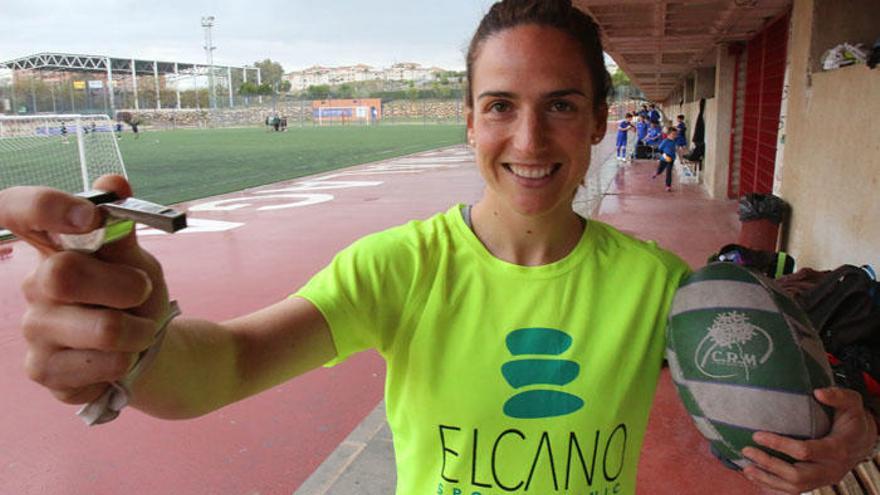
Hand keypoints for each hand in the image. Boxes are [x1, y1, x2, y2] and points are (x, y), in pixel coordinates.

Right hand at [0, 175, 170, 405]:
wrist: (146, 349)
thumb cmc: (135, 297)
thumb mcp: (135, 260)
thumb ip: (122, 229)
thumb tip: (113, 181)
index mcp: (53, 247)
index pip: (14, 211)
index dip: (41, 207)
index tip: (87, 217)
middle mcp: (34, 283)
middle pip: (64, 274)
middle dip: (125, 286)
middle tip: (142, 292)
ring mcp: (34, 328)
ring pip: (102, 328)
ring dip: (139, 330)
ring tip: (140, 331)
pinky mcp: (43, 369)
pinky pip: (102, 364)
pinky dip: (127, 360)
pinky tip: (119, 358)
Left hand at [740, 387, 877, 492]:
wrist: (863, 441)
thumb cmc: (852, 419)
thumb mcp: (852, 402)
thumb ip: (837, 396)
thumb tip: (817, 392)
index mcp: (838, 449)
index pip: (805, 451)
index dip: (779, 445)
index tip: (757, 435)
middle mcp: (831, 469)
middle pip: (797, 475)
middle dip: (770, 464)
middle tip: (747, 450)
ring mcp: (824, 479)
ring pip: (794, 487)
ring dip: (768, 480)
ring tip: (746, 469)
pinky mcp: (817, 484)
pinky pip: (795, 492)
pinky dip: (775, 488)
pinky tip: (758, 480)